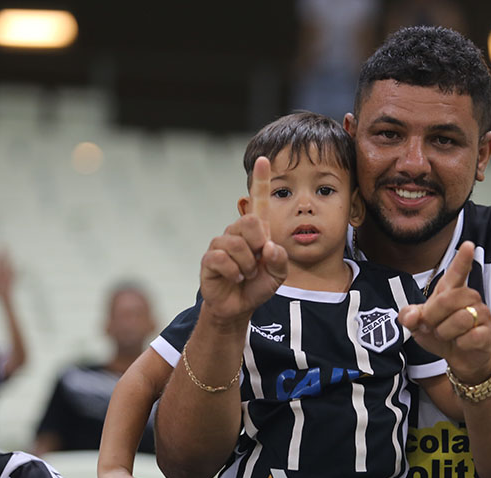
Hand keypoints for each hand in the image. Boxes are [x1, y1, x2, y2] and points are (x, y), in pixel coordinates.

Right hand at [200, 157, 287, 322]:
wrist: (239, 306)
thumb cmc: (258, 285)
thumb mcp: (279, 274)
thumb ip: (280, 260)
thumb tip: (268, 246)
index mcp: (257, 231)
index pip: (258, 201)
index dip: (261, 180)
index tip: (263, 159)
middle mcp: (237, 232)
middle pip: (250, 222)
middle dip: (258, 245)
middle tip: (258, 262)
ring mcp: (221, 244)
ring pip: (237, 245)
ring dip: (248, 265)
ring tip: (246, 274)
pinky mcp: (209, 258)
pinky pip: (223, 259)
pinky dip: (234, 272)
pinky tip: (235, 278)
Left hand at [398, 241, 490, 383]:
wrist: (459, 359)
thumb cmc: (440, 335)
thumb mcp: (418, 325)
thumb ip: (409, 316)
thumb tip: (411, 315)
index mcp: (451, 291)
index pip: (457, 272)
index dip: (462, 260)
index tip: (468, 245)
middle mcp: (470, 298)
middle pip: (448, 299)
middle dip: (433, 316)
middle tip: (430, 326)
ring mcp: (481, 314)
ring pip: (460, 319)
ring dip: (445, 332)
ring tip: (446, 335)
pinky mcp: (488, 333)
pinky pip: (470, 337)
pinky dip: (459, 344)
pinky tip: (461, 344)